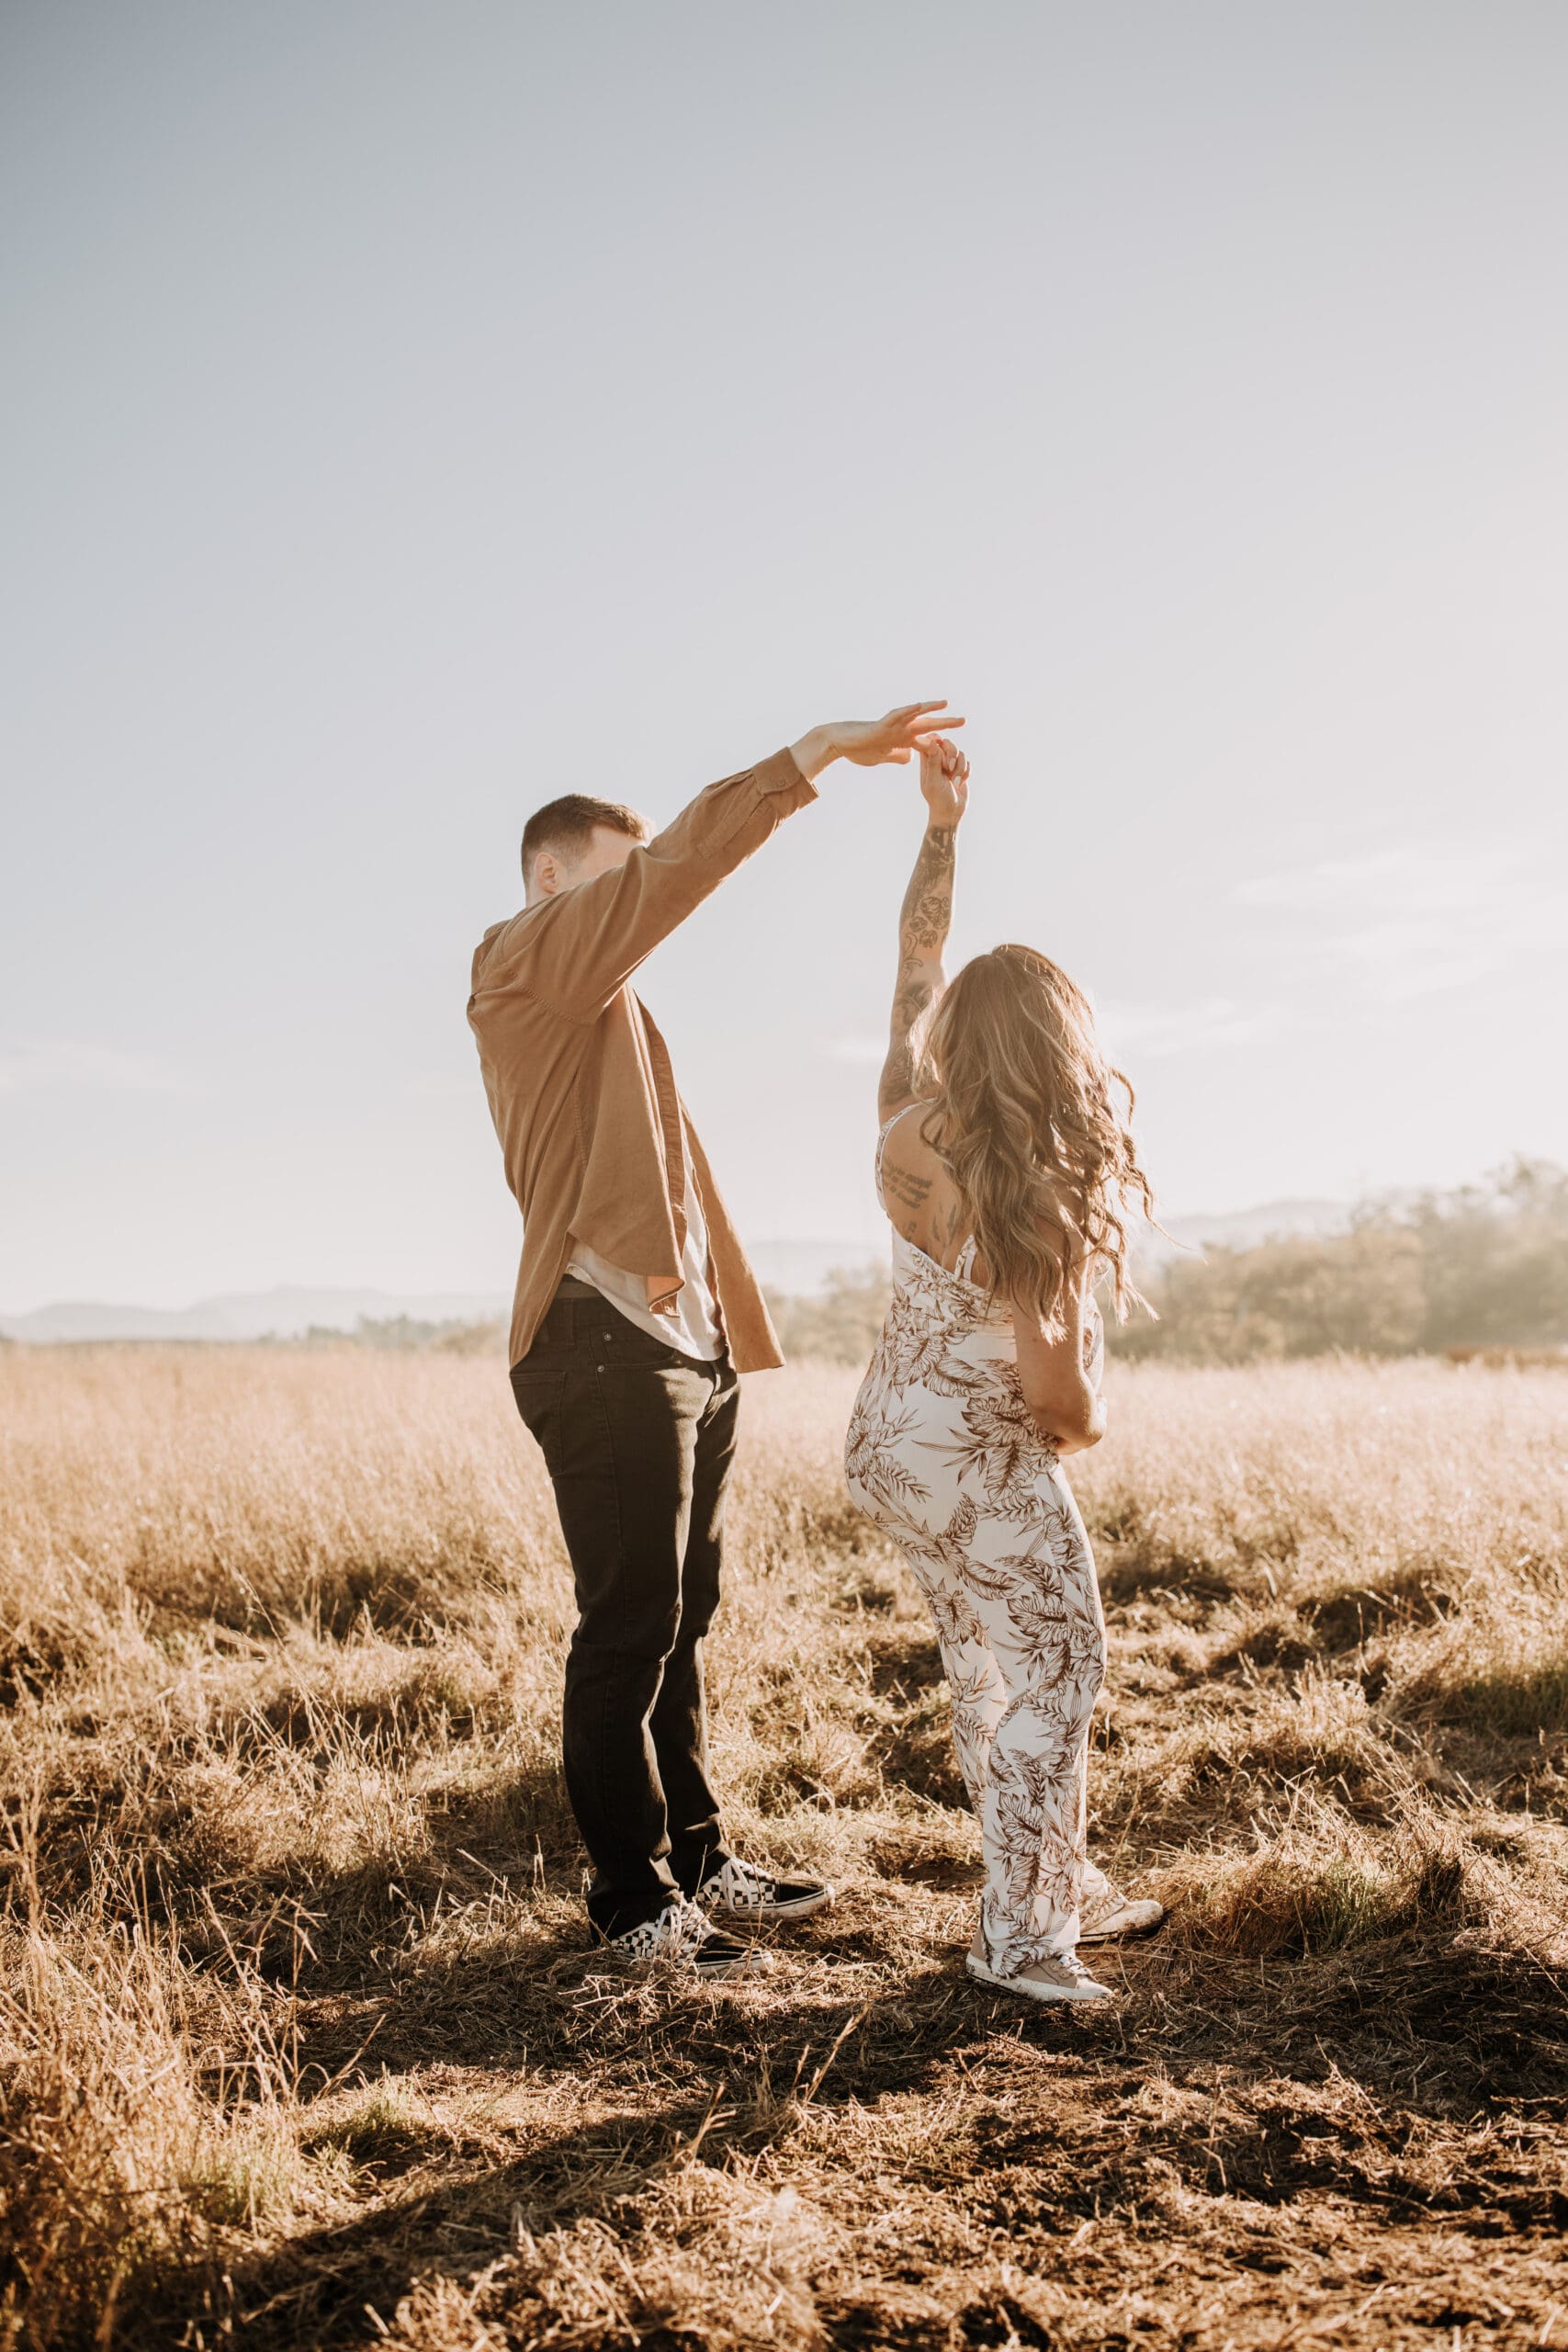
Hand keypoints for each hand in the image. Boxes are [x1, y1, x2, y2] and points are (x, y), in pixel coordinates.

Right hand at [791, 701, 964, 780]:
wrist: (841, 744)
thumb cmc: (859, 749)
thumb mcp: (884, 757)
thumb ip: (898, 756)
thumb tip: (910, 757)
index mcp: (902, 739)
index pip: (926, 742)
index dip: (940, 748)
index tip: (956, 753)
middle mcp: (900, 729)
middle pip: (927, 725)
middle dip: (945, 724)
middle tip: (964, 721)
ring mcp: (892, 725)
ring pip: (915, 714)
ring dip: (931, 709)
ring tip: (946, 703)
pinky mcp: (881, 724)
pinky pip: (897, 715)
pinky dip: (908, 710)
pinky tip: (920, 706)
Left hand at [920, 735, 968, 829]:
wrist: (951, 813)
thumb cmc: (939, 799)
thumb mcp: (934, 781)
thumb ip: (933, 762)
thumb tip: (932, 742)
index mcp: (926, 762)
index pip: (930, 741)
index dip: (937, 742)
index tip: (940, 750)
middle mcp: (938, 761)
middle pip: (947, 743)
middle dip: (951, 754)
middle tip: (948, 768)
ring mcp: (949, 765)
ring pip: (959, 752)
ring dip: (960, 767)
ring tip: (954, 781)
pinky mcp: (960, 770)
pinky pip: (967, 761)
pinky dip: (966, 772)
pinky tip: (960, 783)